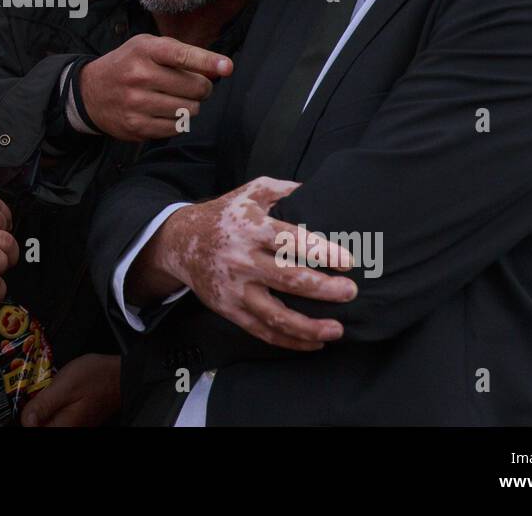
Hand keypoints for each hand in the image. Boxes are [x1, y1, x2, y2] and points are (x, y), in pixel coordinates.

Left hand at [20, 354, 120, 426]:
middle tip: (35, 390)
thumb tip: (25, 421)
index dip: (25, 417)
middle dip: (33, 409)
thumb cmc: (98, 377)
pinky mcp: (77, 417)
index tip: (25, 401)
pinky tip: (54, 389)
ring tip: (45, 387)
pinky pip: (57, 414)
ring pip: (48, 419)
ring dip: (42, 405)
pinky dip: (51, 402)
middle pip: (40, 425)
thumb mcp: (66, 385)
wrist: (122, 374)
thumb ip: (43, 404)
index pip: (34, 429)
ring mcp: (74, 423)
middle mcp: (68, 428)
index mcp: (63, 426)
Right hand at [78, 35, 231, 141]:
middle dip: (202, 87)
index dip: (208, 61)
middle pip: (194, 87)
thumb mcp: (148, 47)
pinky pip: (176, 127)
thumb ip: (182, 53)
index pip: (182, 55)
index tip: (226, 67)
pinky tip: (167, 112)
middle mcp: (139, 75)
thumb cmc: (128, 64)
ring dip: (192, 106)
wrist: (90, 91)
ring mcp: (136, 103)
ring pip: (188, 110)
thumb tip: (219, 68)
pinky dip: (178, 121)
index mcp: (144, 50)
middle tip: (195, 86)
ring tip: (178, 99)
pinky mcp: (136, 126)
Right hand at [132, 177, 357, 350]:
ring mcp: (235, 288)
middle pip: (288, 279)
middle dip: (324, 289)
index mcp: (251, 228)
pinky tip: (315, 342)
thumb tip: (320, 192)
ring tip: (338, 329)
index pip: (290, 240)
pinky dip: (290, 341)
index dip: (321, 252)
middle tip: (351, 292)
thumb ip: (285, 189)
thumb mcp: (251, 192)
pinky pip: (262, 331)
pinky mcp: (229, 309)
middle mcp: (243, 259)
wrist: (180, 241)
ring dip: (309, 326)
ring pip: (275, 315)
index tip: (347, 261)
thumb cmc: (225, 215)